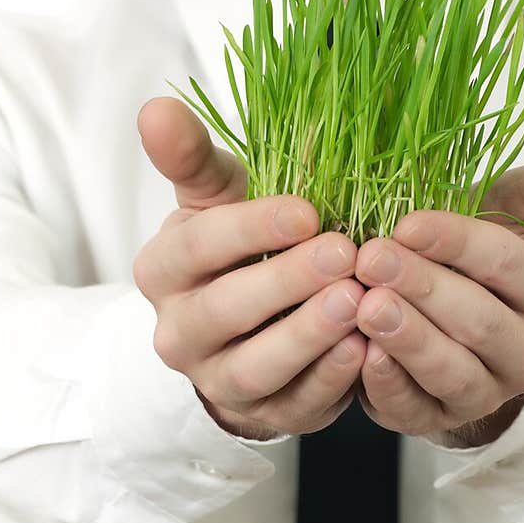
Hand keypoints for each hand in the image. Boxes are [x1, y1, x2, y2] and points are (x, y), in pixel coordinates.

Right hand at [133, 98, 368, 439]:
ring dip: (309, 335)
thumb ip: (190, 155)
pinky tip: (368, 348)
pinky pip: (295, 404)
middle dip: (287, 281)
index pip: (199, 246)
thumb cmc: (238, 245)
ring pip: (256, 367)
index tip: (307, 210)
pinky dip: (331, 379)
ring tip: (359, 301)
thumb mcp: (215, 195)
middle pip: (226, 309)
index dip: (251, 228)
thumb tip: (155, 108)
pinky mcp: (263, 414)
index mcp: (163, 269)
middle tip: (346, 252)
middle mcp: (179, 331)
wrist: (246, 325)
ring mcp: (217, 380)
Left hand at [352, 122, 523, 441]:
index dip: (457, 242)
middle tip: (370, 258)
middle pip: (478, 321)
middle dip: (423, 287)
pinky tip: (362, 356)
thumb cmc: (484, 249)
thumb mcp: (521, 207)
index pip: (507, 264)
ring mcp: (488, 392)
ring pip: (451, 370)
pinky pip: (417, 409)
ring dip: (407, 338)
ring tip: (364, 306)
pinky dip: (388, 386)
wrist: (459, 319)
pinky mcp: (442, 421)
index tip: (407, 221)